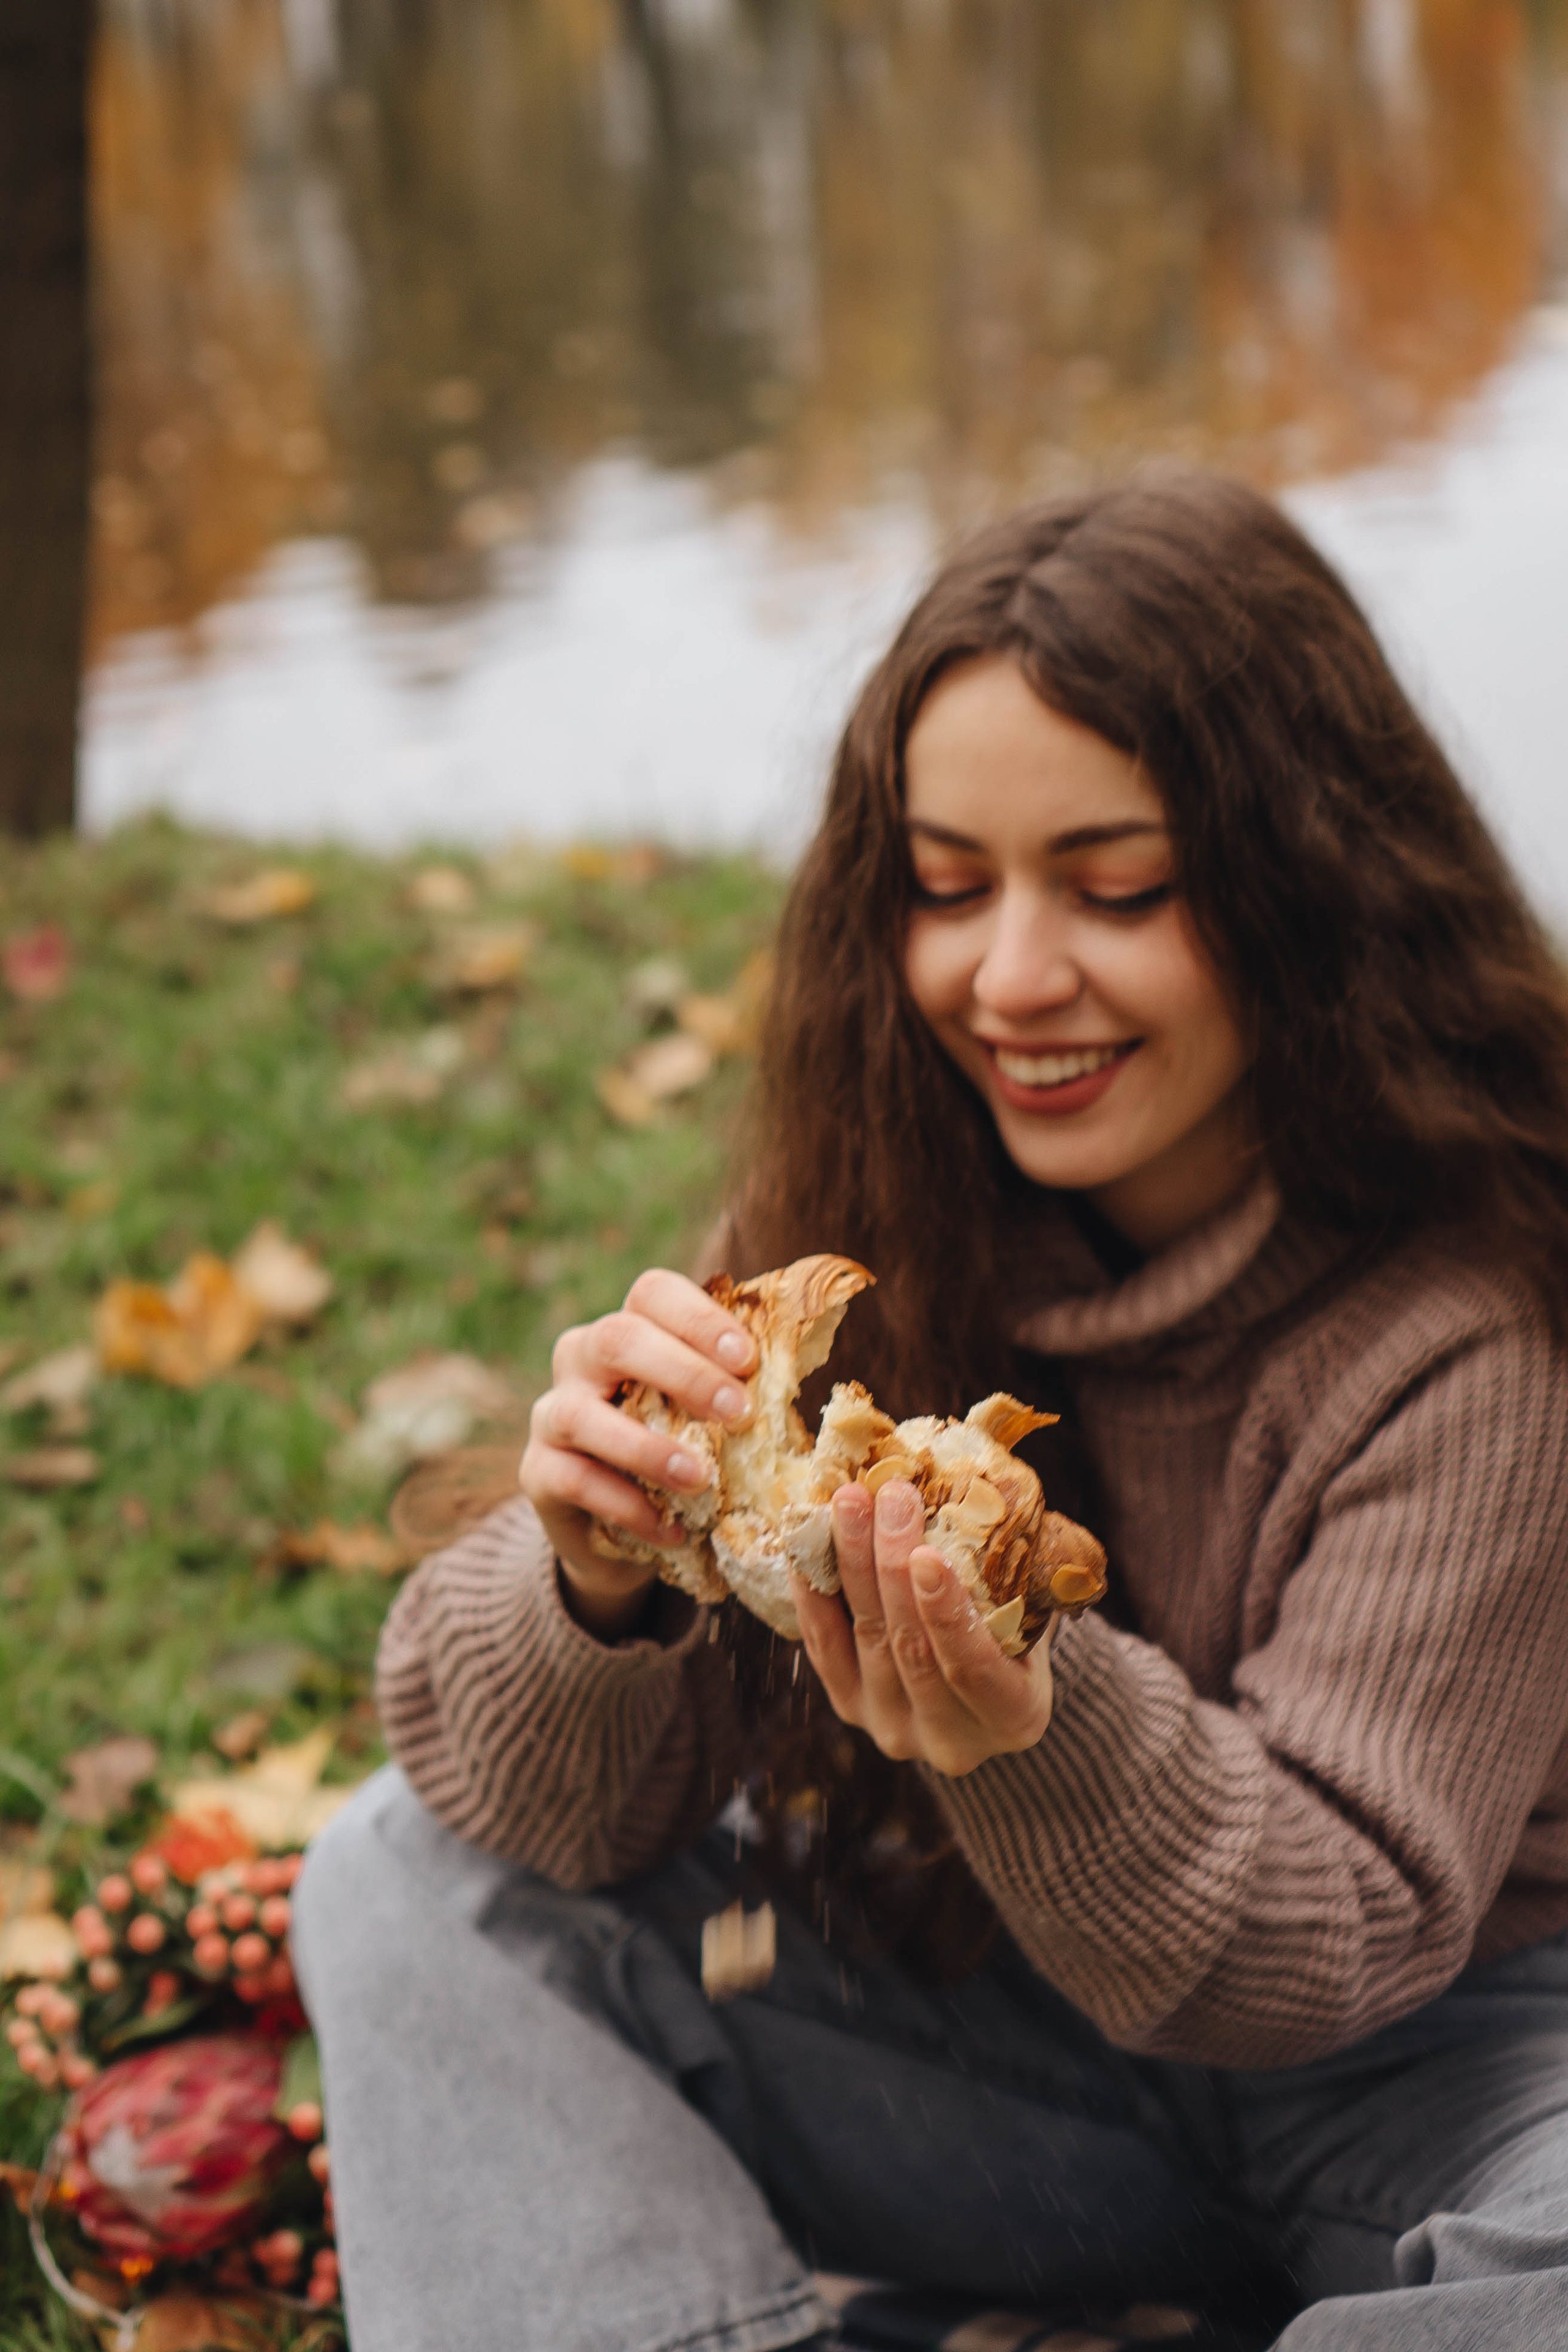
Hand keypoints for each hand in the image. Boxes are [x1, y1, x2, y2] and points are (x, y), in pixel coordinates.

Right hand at [520, 1268, 755, 1638]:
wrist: (621, 1532)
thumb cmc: (677, 1454)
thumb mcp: (704, 1419)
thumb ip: (735, 1391)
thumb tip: (799, 1374)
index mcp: (628, 1331)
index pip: (651, 1293)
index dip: (699, 1317)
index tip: (748, 1358)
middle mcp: (579, 1359)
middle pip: (616, 1338)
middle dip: (681, 1372)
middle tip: (736, 1412)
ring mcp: (550, 1415)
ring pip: (580, 1413)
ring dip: (647, 1446)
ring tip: (702, 1479)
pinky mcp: (537, 1473)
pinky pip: (574, 1481)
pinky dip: (627, 1506)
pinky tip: (672, 1528)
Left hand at [791, 1479, 1053, 1774]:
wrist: (983, 1679)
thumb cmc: (1019, 1625)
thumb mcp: (1036, 1606)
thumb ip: (1016, 1568)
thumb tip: (986, 1479)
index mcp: (1015, 1717)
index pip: (974, 1670)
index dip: (948, 1615)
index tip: (929, 1554)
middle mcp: (951, 1740)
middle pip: (910, 1648)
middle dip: (893, 1565)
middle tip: (890, 1496)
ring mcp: (893, 1728)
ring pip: (865, 1640)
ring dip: (852, 1564)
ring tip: (850, 1501)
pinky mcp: (849, 1707)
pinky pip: (823, 1647)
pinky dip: (813, 1592)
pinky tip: (807, 1542)